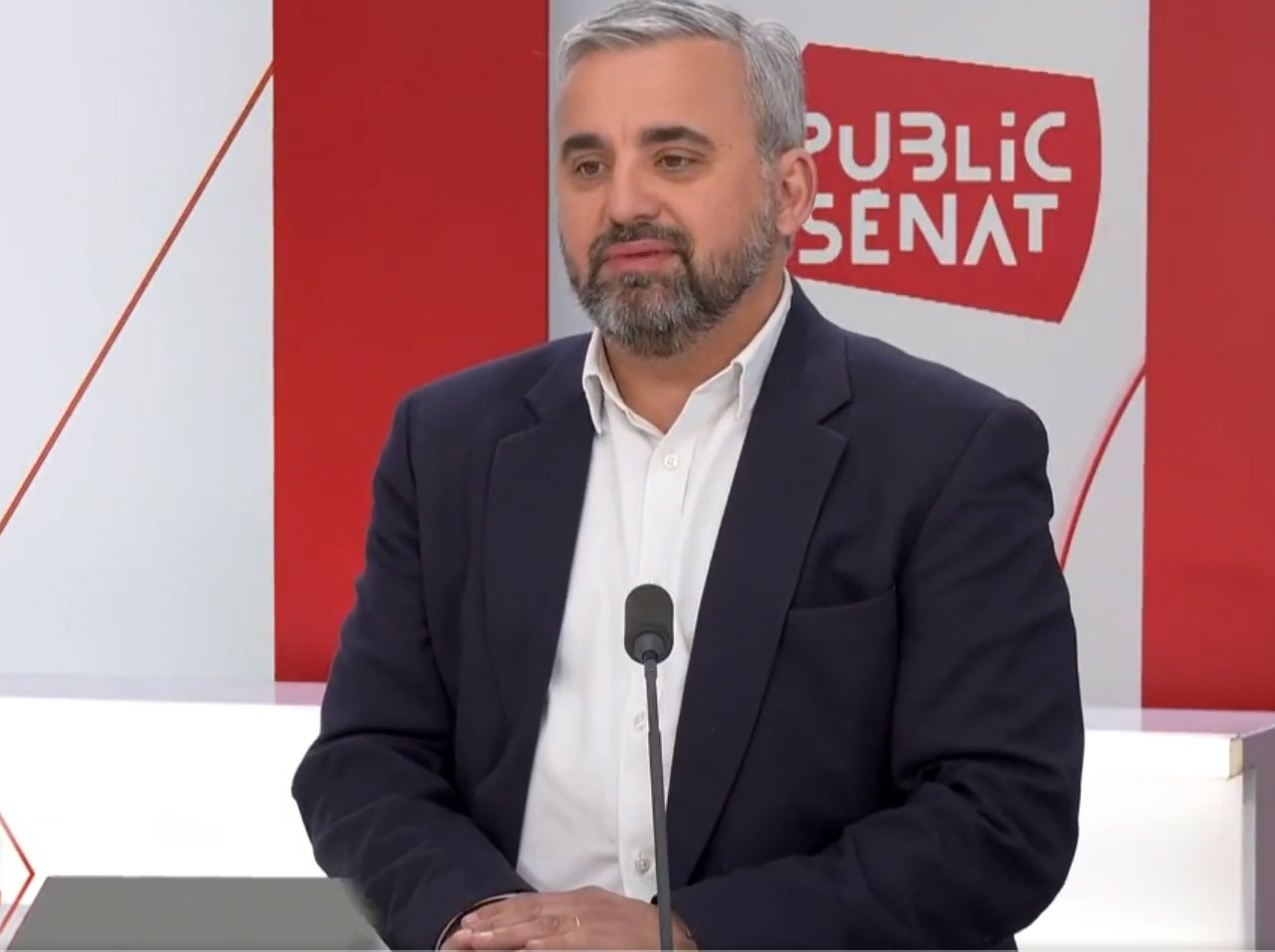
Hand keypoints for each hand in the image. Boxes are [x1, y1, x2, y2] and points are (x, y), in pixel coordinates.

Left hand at [451, 886, 694, 949]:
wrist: (681, 938)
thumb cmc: (644, 937)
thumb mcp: (604, 921)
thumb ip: (572, 924)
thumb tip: (536, 938)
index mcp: (582, 901)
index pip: (531, 904)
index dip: (500, 912)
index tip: (471, 921)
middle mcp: (584, 906)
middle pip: (529, 912)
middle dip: (493, 923)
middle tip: (461, 932)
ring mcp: (592, 924)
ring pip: (540, 926)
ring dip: (506, 933)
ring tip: (476, 939)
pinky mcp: (602, 940)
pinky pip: (568, 942)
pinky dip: (545, 944)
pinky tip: (525, 947)